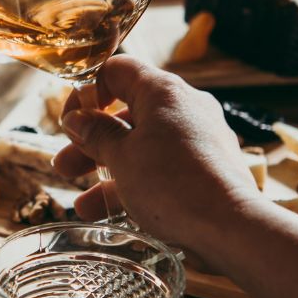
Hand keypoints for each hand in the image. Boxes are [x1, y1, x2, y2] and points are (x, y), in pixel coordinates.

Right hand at [52, 56, 257, 256]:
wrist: (231, 227)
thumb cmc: (173, 184)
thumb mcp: (121, 157)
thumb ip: (96, 134)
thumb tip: (78, 119)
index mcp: (163, 91)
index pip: (117, 70)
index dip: (87, 91)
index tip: (71, 120)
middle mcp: (185, 106)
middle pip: (128, 112)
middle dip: (92, 141)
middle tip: (65, 163)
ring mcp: (200, 137)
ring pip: (144, 144)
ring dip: (109, 169)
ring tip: (82, 201)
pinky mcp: (209, 167)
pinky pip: (164, 167)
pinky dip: (137, 184)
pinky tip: (110, 214)